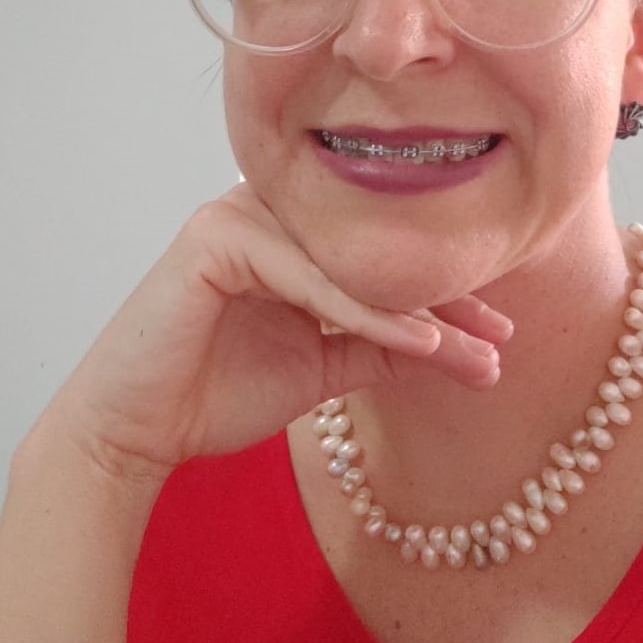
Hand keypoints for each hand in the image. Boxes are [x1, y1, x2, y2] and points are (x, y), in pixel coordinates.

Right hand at [40, 183, 511, 481]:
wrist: (139, 431)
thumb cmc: (220, 392)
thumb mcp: (326, 367)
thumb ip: (386, 347)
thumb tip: (476, 355)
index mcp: (290, 232)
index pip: (380, 253)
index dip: (444, 292)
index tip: (500, 333)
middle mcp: (267, 211)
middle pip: (373, 248)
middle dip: (443, 296)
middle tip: (503, 337)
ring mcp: (237, 216)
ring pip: (345, 259)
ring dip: (412, 306)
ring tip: (472, 348)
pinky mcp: (214, 239)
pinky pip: (307, 275)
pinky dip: (362, 311)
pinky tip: (417, 341)